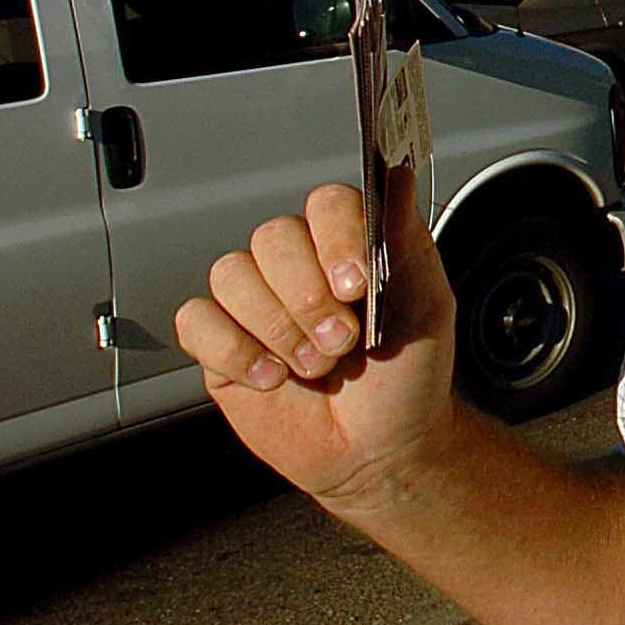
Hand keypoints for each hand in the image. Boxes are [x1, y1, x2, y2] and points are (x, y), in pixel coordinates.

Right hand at [175, 167, 459, 508]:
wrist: (381, 450)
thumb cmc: (408, 378)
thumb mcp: (428, 306)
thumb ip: (405, 239)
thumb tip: (397, 174)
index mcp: (348, 245)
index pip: (326, 203)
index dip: (334, 239)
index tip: (356, 286)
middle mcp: (297, 265)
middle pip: (271, 237)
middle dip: (308, 297)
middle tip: (342, 342)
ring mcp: (254, 302)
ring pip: (231, 274)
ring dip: (277, 328)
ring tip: (314, 366)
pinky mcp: (219, 344)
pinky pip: (196, 320)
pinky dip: (234, 350)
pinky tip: (272, 377)